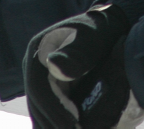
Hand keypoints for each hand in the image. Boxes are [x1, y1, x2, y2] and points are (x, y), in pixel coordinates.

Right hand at [26, 38, 143, 128]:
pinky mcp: (50, 85)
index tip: (71, 127)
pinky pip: (49, 108)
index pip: (40, 89)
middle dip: (53, 123)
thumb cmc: (102, 29)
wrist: (108, 25)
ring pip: (40, 109)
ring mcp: (41, 76)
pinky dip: (56, 121)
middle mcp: (35, 65)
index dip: (54, 110)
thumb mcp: (92, 38)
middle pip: (37, 103)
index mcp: (39, 51)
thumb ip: (77, 53)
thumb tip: (54, 66)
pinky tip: (68, 128)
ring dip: (52, 124)